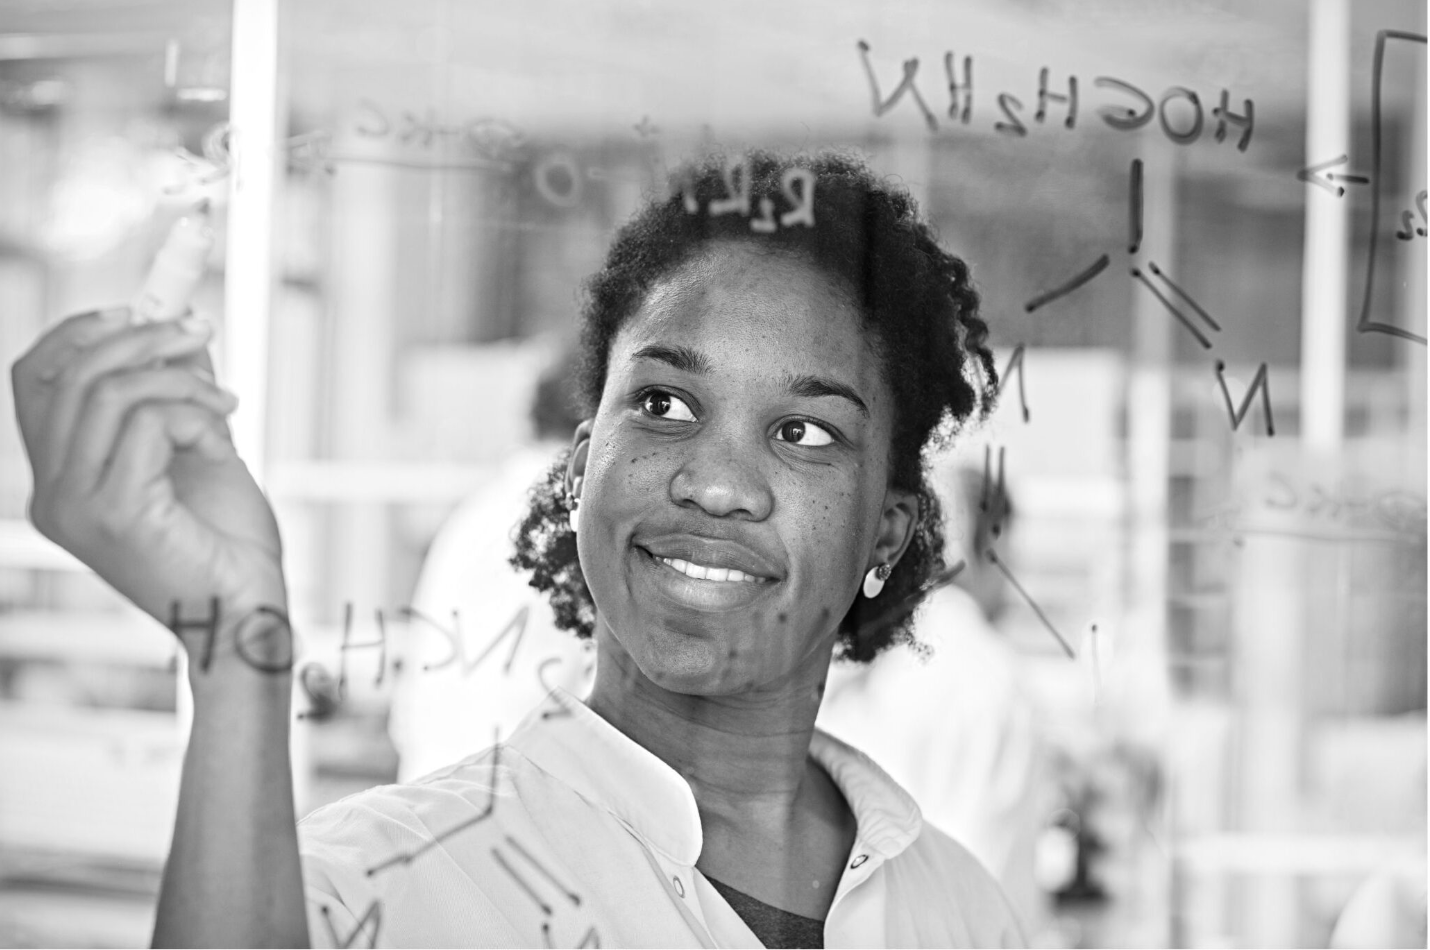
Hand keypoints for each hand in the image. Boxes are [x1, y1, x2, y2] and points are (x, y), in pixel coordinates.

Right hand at [12, 308, 288, 671]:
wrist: (250, 613)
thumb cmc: (228, 544)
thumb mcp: (199, 450)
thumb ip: (177, 396)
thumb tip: (178, 327)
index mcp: (60, 481)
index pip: (34, 380)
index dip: (78, 332)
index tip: (137, 308)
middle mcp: (52, 495)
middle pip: (70, 375)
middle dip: (141, 337)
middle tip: (200, 331)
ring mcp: (75, 506)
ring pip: (110, 392)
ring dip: (181, 378)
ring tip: (228, 402)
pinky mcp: (115, 512)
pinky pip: (150, 422)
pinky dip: (196, 416)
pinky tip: (224, 447)